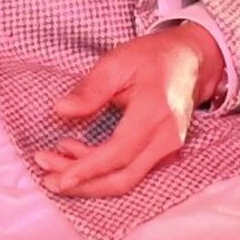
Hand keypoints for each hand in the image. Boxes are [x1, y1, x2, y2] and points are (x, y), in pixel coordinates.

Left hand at [32, 25, 223, 198]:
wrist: (191, 61)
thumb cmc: (154, 57)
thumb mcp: (118, 60)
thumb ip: (90, 88)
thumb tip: (61, 110)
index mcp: (155, 111)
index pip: (119, 152)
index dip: (87, 168)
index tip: (58, 176)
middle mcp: (167, 137)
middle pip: (122, 178)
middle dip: (83, 183)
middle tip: (48, 176)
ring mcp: (170, 148)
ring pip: (127, 180)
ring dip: (90, 181)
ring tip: (56, 165)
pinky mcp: (165, 154)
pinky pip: (133, 172)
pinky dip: (104, 173)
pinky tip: (78, 159)